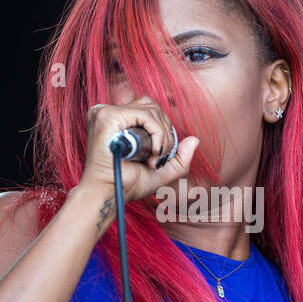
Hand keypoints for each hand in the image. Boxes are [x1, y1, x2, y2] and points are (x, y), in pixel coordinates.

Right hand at [79, 96, 199, 204]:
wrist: (110, 194)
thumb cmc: (129, 185)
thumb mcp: (161, 172)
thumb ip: (179, 158)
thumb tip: (195, 140)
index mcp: (116, 120)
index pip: (148, 109)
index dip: (161, 130)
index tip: (157, 156)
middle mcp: (108, 113)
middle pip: (152, 106)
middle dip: (165, 134)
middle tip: (157, 159)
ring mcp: (106, 113)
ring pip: (152, 110)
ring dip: (162, 137)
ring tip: (154, 158)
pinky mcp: (108, 116)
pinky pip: (146, 115)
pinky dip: (158, 134)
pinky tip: (153, 152)